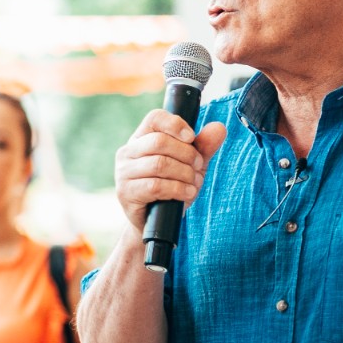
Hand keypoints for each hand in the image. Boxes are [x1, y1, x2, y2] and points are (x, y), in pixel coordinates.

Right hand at [114, 111, 227, 231]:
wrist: (157, 223)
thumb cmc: (172, 189)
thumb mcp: (191, 165)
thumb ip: (203, 147)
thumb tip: (219, 127)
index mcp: (141, 139)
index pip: (154, 118)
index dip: (176, 124)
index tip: (191, 138)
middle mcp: (127, 152)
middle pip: (159, 141)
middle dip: (187, 154)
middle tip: (198, 167)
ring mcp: (123, 173)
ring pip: (159, 164)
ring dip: (184, 174)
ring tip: (193, 183)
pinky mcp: (126, 193)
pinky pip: (156, 186)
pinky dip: (178, 189)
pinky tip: (187, 193)